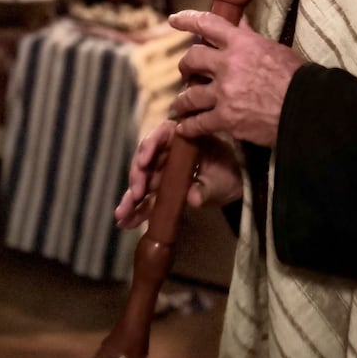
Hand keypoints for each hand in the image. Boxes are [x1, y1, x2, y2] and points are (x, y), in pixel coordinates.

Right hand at [114, 118, 242, 229]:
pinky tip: (126, 222)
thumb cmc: (228, 174)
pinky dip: (136, 211)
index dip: (149, 146)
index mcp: (182, 139)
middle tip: (136, 194)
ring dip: (131, 198)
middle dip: (137, 177)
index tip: (144, 162)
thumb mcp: (221, 181)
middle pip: (146, 160)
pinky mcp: (161, 191)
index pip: (160, 135)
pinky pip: (147, 200)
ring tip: (122, 214)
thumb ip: (207, 188)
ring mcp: (162, 172)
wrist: (234, 187)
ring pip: (142, 182)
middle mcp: (167, 153)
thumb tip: (192, 198)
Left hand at [167, 9, 303, 148]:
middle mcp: (227, 65)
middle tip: (186, 72)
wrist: (306, 107)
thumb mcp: (273, 49)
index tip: (174, 20)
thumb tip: (239, 23)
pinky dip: (189, 127)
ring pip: (189, 94)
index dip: (187, 19)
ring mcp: (224, 93)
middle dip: (185, 65)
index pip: (207, 24)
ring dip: (183, 100)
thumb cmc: (297, 77)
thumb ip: (251, 37)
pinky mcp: (226, 118)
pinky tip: (185, 128)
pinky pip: (198, 123)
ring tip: (181, 104)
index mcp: (241, 43)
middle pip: (192, 59)